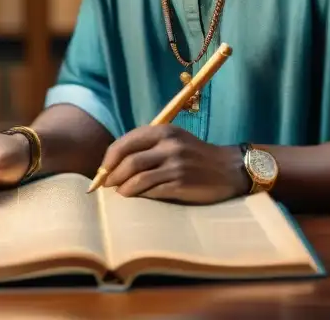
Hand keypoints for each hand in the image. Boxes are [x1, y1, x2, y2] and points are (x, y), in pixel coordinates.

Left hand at [99, 124, 249, 203]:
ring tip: (119, 193)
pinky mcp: (181, 183)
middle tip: (106, 186)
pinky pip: (152, 191)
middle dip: (112, 176)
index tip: (102, 171)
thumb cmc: (195, 156)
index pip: (125, 143)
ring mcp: (176, 164)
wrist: (227, 169)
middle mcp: (169, 145)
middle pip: (128, 161)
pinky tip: (136, 198)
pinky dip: (139, 195)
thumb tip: (115, 163)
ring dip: (123, 188)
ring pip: (137, 177)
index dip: (108, 159)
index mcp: (164, 131)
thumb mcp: (173, 141)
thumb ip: (148, 146)